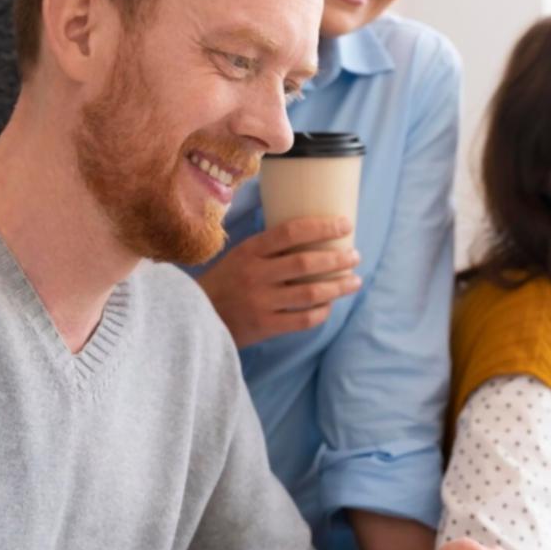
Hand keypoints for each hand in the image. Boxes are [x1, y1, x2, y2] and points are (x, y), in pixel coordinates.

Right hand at [194, 216, 361, 347]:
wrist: (194, 316)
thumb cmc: (225, 282)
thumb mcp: (239, 255)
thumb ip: (269, 248)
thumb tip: (312, 232)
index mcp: (249, 251)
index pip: (289, 232)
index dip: (321, 227)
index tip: (345, 223)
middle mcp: (255, 274)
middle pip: (305, 264)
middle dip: (336, 259)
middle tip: (356, 256)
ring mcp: (260, 302)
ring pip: (309, 294)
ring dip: (337, 287)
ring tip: (354, 281)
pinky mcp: (264, 326)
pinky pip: (302, 320)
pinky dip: (321, 312)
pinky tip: (330, 305)